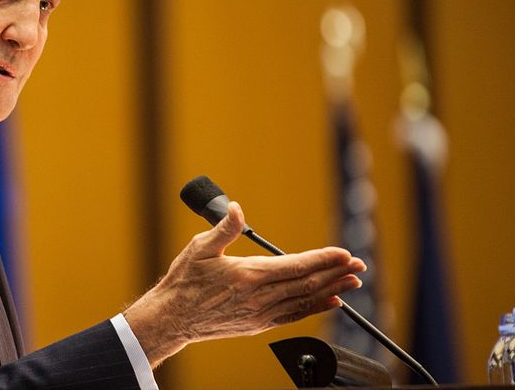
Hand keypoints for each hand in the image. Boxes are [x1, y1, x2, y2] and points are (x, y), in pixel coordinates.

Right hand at [123, 201, 365, 367]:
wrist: (173, 318)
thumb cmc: (184, 281)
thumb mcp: (200, 247)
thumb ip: (224, 228)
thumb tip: (237, 208)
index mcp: (247, 275)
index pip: (295, 265)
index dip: (322, 259)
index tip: (343, 253)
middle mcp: (258, 297)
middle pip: (306, 283)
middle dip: (335, 272)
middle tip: (359, 264)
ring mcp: (260, 314)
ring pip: (304, 300)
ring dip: (332, 290)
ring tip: (352, 281)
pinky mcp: (258, 324)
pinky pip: (294, 315)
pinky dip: (315, 308)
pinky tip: (330, 302)